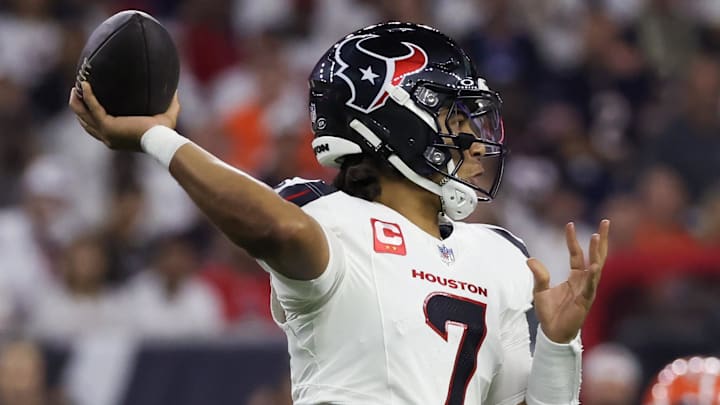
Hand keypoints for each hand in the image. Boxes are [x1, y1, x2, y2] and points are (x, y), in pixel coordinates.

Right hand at [68, 81, 179, 150]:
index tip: (87, 103)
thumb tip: (176, 90)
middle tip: (76, 92)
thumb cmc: (165, 133)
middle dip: (79, 108)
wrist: (161, 141)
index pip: (98, 129)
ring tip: (76, 86)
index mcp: (117, 138)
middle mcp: (108, 137)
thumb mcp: (166, 117)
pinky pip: (93, 107)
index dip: (90, 117)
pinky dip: (88, 95)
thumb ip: (170, 105)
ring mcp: (105, 133)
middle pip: (86, 123)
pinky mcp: (107, 126)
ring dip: (77, 101)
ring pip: (83, 116)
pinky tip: (85, 84)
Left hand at [526, 219, 609, 342]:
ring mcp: (587, 290)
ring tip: (597, 235)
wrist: (552, 334)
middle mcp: (584, 281)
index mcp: (575, 277)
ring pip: (596, 267)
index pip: (577, 254)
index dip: (573, 239)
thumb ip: (538, 275)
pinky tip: (595, 265)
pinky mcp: (585, 301)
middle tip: (605, 221)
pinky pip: (591, 286)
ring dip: (597, 251)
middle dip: (601, 239)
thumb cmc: (549, 314)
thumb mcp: (539, 291)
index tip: (569, 224)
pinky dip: (593, 276)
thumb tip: (529, 259)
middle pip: (596, 255)